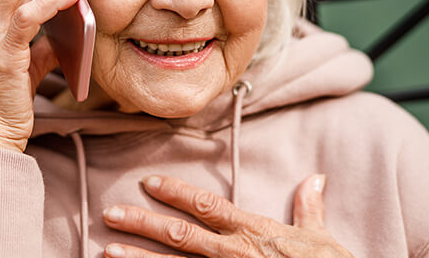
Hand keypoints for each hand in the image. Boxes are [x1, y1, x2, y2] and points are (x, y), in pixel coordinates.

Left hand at [102, 174, 354, 257]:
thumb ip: (310, 208)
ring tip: (107, 251)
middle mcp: (234, 254)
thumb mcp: (321, 238)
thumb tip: (315, 178)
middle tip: (110, 214)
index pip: (208, 206)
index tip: (148, 182)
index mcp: (254, 232)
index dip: (176, 192)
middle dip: (143, 223)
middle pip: (180, 234)